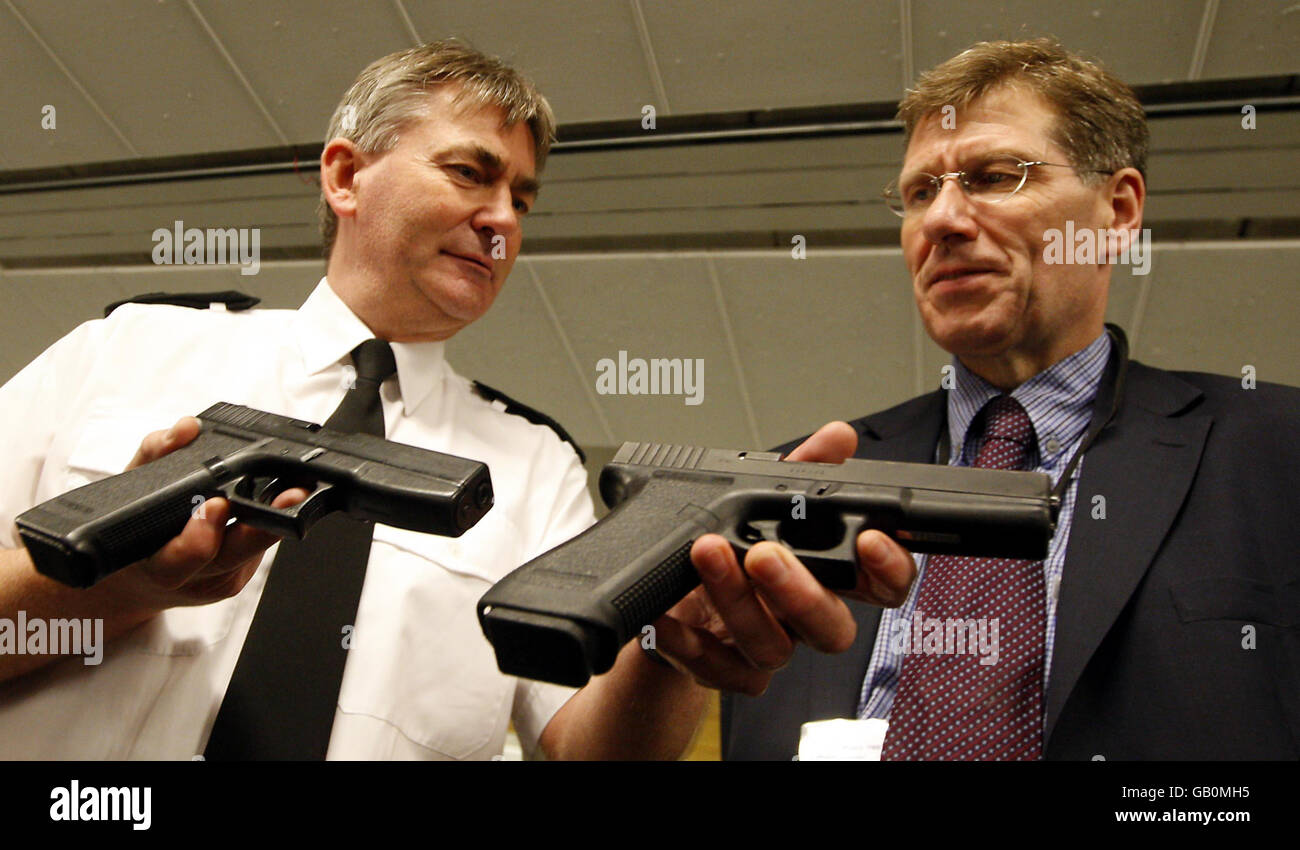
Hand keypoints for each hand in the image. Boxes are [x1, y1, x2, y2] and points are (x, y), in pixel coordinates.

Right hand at [97, 417, 305, 611]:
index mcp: (150, 563)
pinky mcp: (237, 579)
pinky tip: (286, 504)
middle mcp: (187, 578)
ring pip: (250, 556)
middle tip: (286, 497)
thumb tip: (187, 428)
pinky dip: (270, 526)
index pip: (176, 559)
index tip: (216, 506)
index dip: (198, 536)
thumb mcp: (132, 486)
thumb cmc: (134, 527)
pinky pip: (256, 553)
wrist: (136, 578)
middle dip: (258, 527)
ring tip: (298, 494)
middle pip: (228, 558)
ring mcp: (216, 581)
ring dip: (276, 523)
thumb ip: (156, 453)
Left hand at [648, 421, 917, 694]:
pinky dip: (686, 642)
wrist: (672, 601)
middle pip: (832, 630)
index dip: (890, 569)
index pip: (884, 586)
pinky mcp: (722, 672)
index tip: (870, 540)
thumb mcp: (761, 495)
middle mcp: (802, 620)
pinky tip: (665, 616)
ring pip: (770, 648)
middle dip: (800, 593)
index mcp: (828, 578)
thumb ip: (803, 468)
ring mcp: (765, 650)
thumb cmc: (731, 544)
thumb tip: (839, 437)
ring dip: (736, 600)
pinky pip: (713, 669)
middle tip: (763, 554)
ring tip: (706, 554)